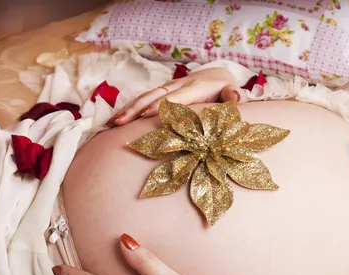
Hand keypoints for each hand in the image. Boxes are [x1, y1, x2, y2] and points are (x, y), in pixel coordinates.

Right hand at [109, 67, 245, 124]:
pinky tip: (116, 120)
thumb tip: (235, 99)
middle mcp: (178, 86)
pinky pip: (144, 100)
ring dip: (128, 109)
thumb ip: (233, 95)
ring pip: (145, 97)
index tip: (145, 115)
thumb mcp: (231, 90)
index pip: (175, 97)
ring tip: (113, 123)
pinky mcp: (162, 93)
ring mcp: (168, 88)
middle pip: (154, 96)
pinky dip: (130, 109)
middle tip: (120, 122)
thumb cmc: (224, 89)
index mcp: (194, 87)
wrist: (217, 75)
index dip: (160, 105)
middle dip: (136, 108)